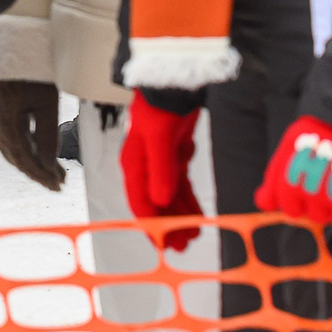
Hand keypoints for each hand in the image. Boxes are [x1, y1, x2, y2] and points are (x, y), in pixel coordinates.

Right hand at [0, 80, 65, 191]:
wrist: (16, 46)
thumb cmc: (32, 70)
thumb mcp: (47, 103)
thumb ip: (47, 135)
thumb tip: (50, 164)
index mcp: (5, 120)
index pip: (23, 157)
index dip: (40, 174)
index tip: (57, 185)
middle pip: (15, 156)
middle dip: (37, 172)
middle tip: (58, 184)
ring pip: (12, 149)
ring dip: (32, 163)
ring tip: (52, 173)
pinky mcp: (2, 112)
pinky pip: (12, 138)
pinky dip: (26, 150)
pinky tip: (39, 153)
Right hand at [119, 93, 205, 247]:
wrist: (172, 84)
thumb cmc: (159, 105)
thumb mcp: (159, 136)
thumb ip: (160, 169)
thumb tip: (161, 201)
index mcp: (133, 163)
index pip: (140, 201)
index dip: (150, 224)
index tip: (162, 243)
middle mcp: (144, 166)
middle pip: (155, 204)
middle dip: (168, 225)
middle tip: (182, 247)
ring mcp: (159, 163)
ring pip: (169, 197)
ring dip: (180, 216)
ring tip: (193, 236)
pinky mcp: (174, 157)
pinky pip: (181, 186)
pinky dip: (188, 201)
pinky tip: (197, 215)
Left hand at [257, 115, 331, 226]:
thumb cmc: (317, 132)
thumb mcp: (288, 149)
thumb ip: (275, 178)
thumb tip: (263, 204)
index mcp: (292, 186)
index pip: (291, 210)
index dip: (296, 204)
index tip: (304, 194)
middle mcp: (314, 197)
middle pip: (317, 217)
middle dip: (321, 204)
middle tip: (328, 183)